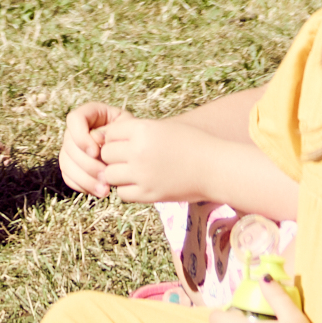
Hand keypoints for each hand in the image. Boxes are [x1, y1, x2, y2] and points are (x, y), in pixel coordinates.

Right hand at [58, 101, 125, 195]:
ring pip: (66, 164)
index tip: (96, 152)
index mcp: (90, 114)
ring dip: (85, 179)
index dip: (81, 136)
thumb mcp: (129, 128)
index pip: (74, 119)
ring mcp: (72, 148)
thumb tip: (97, 142)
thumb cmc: (134, 135)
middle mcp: (76, 130)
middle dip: (87, 164)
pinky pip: (69, 177)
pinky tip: (99, 191)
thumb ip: (113, 132)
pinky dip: (83, 186)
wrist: (135, 150)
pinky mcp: (72, 166)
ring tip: (105, 190)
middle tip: (105, 176)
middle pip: (69, 145)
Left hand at [81, 115, 211, 205]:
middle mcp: (139, 151)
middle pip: (106, 154)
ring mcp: (142, 174)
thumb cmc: (192, 144)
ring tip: (134, 172)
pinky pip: (122, 193)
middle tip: (128, 159)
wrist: (215, 167)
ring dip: (118, 174)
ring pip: (110, 175)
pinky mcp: (148, 194)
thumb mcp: (164, 128)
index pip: (110, 133)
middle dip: (113, 157)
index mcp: (144, 130)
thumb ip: (137, 132)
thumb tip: (105, 138)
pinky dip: (128, 190)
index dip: (115, 138)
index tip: (125, 143)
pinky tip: (142, 184)